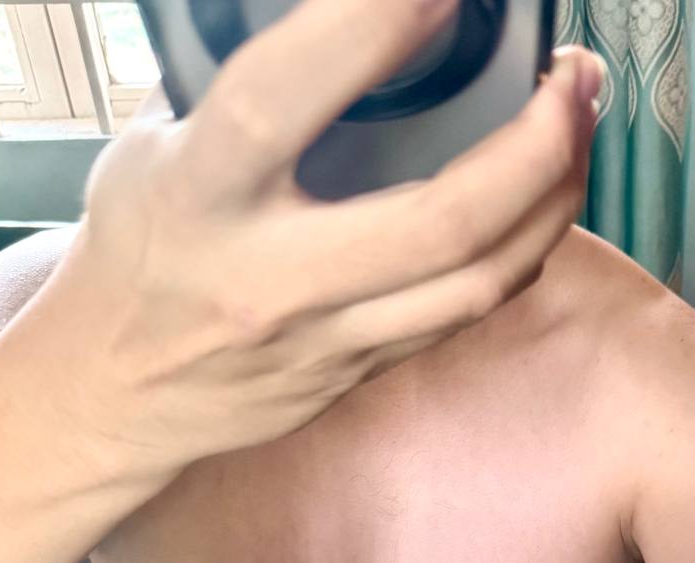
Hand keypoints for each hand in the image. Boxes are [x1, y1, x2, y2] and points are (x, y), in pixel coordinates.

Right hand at [37, 0, 600, 481]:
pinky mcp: (358, 375)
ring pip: (477, 282)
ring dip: (553, 200)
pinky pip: (463, 314)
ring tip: (578, 129)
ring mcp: (326, 341)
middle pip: (440, 221)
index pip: (283, 100)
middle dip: (535, 144)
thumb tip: (348, 31)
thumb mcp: (155, 152)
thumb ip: (238, 95)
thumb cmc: (134, 257)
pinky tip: (540, 200)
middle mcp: (270, 280)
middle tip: (572, 76)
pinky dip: (519, 249)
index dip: (373, 29)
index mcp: (198, 199)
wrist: (117, 395)